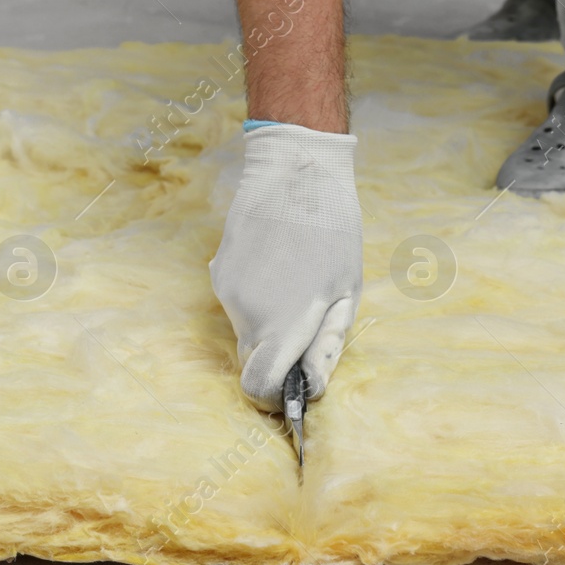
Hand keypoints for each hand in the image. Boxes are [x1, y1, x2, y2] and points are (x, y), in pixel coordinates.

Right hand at [209, 123, 363, 410]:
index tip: (293, 383)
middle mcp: (246, 313)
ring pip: (246, 328)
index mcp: (283, 323)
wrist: (293, 170)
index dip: (275, 394)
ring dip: (269, 318)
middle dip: (279, 351)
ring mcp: (226, 291)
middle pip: (254, 358)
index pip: (259, 386)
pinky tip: (277, 260)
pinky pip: (238, 301)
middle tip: (310, 314)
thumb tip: (310, 385)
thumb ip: (327, 344)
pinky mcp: (217, 270)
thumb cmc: (332, 229)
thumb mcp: (346, 290)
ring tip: (296, 275)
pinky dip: (257, 294)